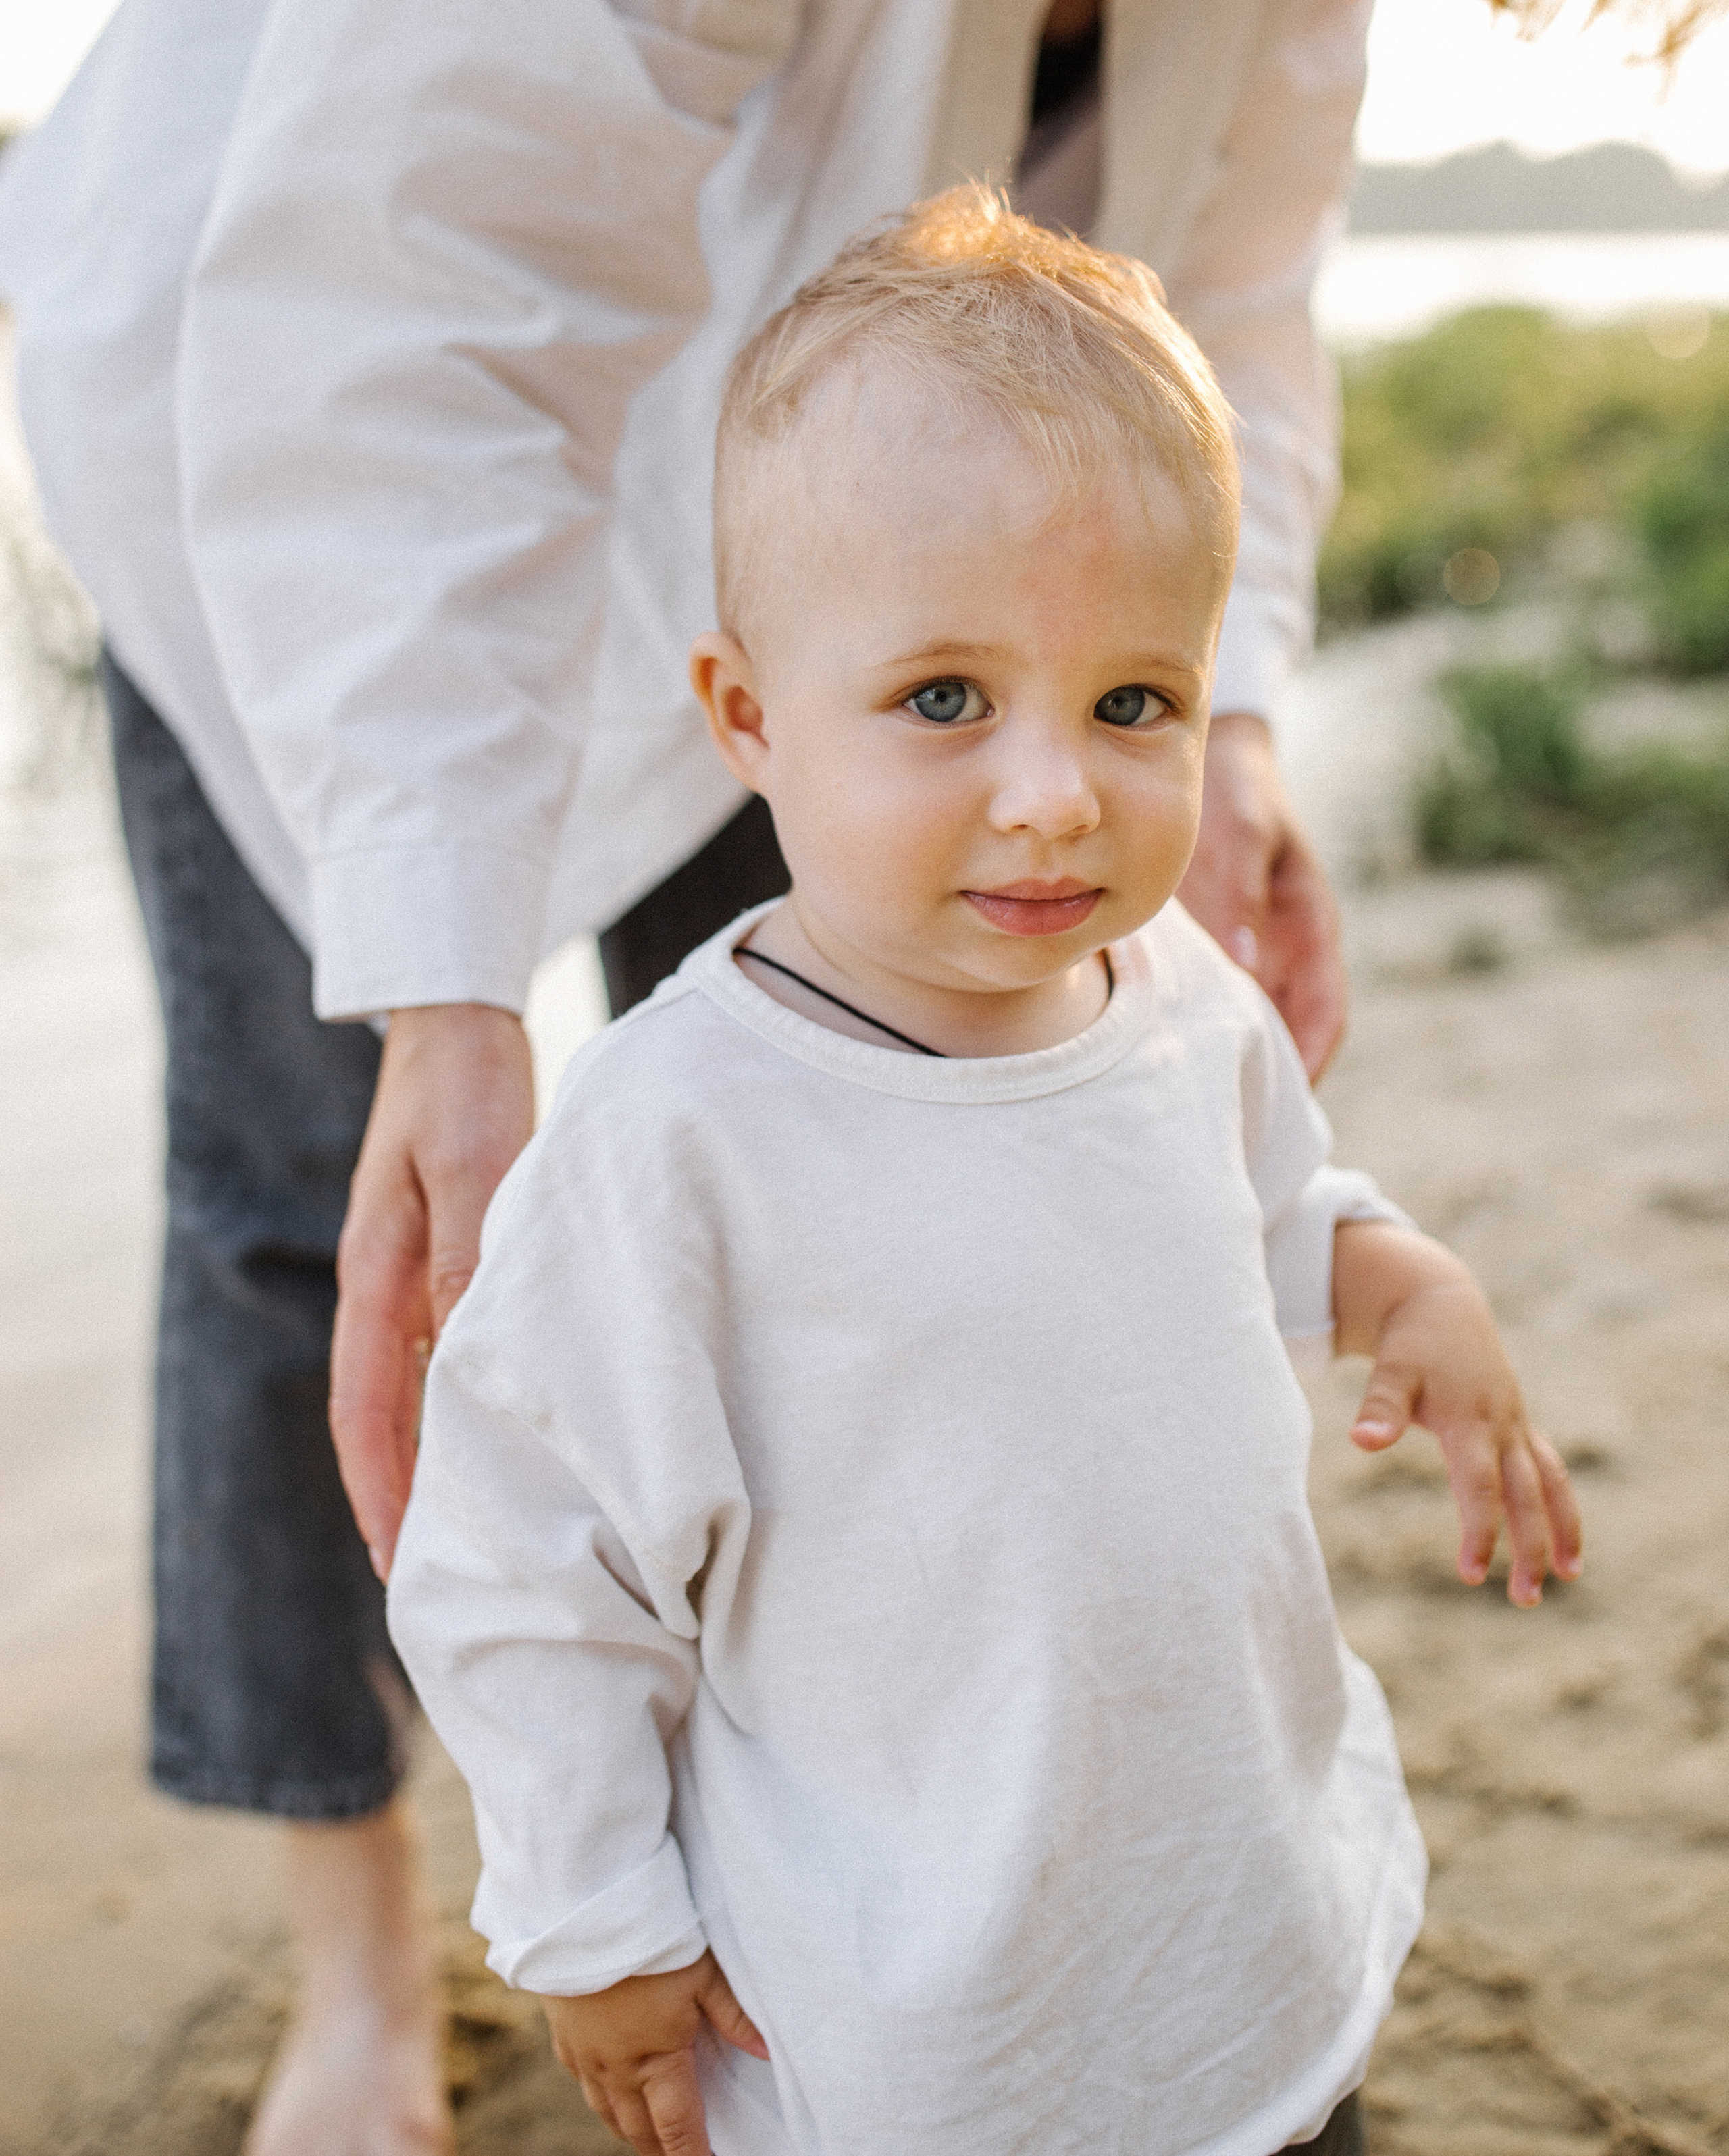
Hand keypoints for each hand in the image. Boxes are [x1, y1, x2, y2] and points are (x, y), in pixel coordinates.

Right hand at [330, 1003, 533, 1576]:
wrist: (458, 1023)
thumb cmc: (464, 1089)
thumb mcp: (471, 1168)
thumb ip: (466, 1255)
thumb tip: (462, 1348)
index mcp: (377, 1279)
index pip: (367, 1415)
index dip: (382, 1493)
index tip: (402, 1566)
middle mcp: (390, 1291)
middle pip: (389, 1421)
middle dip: (411, 1501)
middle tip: (450, 1581)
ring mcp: (418, 1278)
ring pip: (423, 1394)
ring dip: (443, 1460)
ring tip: (482, 1533)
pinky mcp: (454, 1259)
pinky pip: (454, 1355)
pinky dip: (472, 1404)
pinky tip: (509, 1436)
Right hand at [542, 1951, 769, 2155]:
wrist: (580, 1918)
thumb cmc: (649, 1942)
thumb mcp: (702, 1973)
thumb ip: (734, 2016)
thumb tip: (768, 2053)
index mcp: (657, 2060)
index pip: (678, 2127)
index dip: (692, 2155)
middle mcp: (618, 2070)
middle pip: (640, 2129)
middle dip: (661, 2149)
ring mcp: (587, 2057)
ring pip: (607, 2113)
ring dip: (629, 2131)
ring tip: (646, 2139)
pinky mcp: (565, 2038)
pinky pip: (582, 2085)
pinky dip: (600, 2099)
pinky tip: (606, 2094)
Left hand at [1178, 710, 1346, 1079]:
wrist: (1215, 756)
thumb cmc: (1237, 788)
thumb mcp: (1243, 832)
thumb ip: (1240, 893)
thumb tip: (1245, 967)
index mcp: (1310, 928)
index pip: (1326, 1012)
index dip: (1310, 1059)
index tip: (1284, 1097)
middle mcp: (1283, 949)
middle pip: (1284, 1031)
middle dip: (1264, 1079)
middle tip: (1227, 1126)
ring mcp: (1250, 950)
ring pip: (1244, 1021)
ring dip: (1225, 1058)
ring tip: (1187, 1105)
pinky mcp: (1211, 945)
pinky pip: (1207, 997)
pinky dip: (1189, 1025)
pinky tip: (1148, 1050)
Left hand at [1334, 1224, 1582, 1606]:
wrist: (1442, 1303)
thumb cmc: (1411, 1343)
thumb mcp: (1392, 1370)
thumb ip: (1380, 1408)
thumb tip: (1361, 1441)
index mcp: (1470, 1421)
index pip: (1479, 1487)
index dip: (1480, 1530)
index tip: (1473, 1574)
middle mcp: (1502, 1426)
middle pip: (1524, 1495)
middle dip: (1530, 1548)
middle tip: (1525, 1601)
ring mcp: (1515, 1425)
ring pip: (1549, 1483)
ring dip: (1560, 1529)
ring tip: (1569, 1577)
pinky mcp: (1518, 1423)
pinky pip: (1548, 1468)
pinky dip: (1559, 1502)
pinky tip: (1561, 1537)